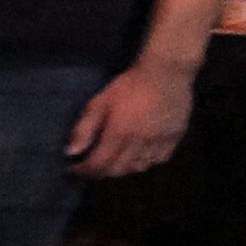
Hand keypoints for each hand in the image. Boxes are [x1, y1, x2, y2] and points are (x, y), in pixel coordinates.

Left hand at [66, 57, 194, 177]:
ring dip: (122, 170)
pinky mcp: (174, 138)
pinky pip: (158, 160)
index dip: (84, 170)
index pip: (98, 164)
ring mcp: (159, 142)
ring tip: (111, 163)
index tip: (73, 169)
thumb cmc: (129, 85)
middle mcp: (140, 142)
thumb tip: (71, 152)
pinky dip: (144, 163)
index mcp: (120, 132)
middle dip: (100, 172)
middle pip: (118, 170)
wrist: (166, 73)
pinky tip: (136, 156)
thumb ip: (84, 128)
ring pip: (138, 167)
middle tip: (90, 169)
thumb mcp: (100, 102)